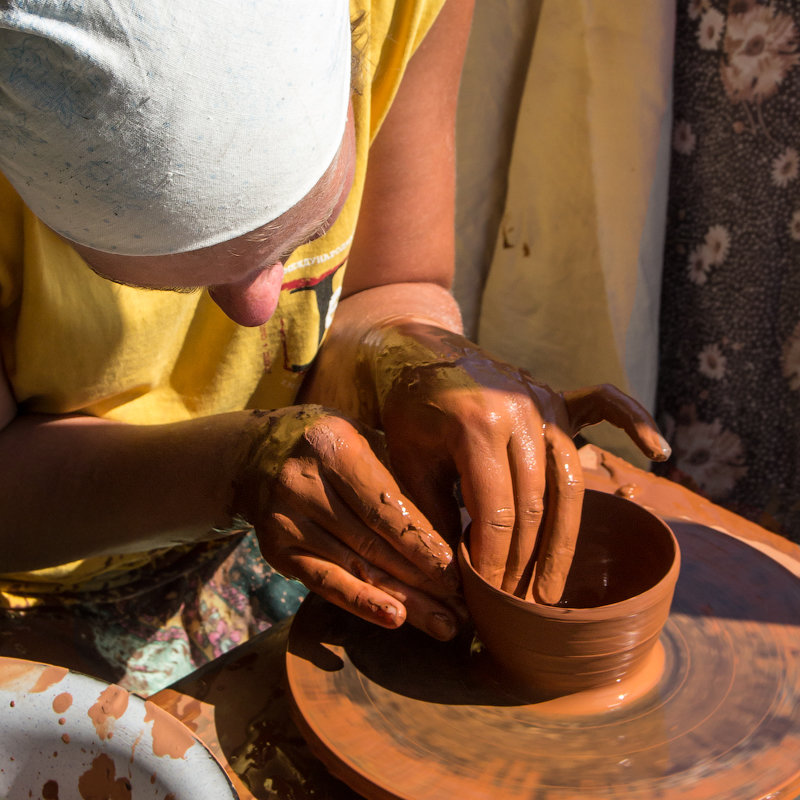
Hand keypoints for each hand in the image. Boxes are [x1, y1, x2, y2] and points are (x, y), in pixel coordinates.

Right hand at [232, 405, 462, 639]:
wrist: (257, 453)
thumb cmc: (330, 446)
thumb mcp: (362, 440)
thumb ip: (396, 478)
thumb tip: (449, 534)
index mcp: (332, 448)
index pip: (384, 507)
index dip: (422, 544)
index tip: (457, 571)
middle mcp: (302, 483)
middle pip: (372, 542)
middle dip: (422, 579)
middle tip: (462, 607)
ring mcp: (285, 519)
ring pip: (354, 567)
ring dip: (403, 600)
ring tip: (443, 623)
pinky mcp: (276, 549)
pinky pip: (324, 583)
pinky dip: (361, 603)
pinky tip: (395, 619)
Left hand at [366, 320, 669, 604]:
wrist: (420, 353)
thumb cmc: (409, 412)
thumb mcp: (408, 463)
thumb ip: (432, 513)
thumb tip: (455, 574)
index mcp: (475, 429)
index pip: (496, 512)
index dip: (494, 560)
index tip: (490, 596)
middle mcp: (518, 413)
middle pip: (536, 504)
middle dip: (528, 561)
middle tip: (522, 604)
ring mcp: (543, 402)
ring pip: (569, 480)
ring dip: (565, 538)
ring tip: (556, 584)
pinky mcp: (556, 396)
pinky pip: (604, 405)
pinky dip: (634, 423)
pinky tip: (658, 450)